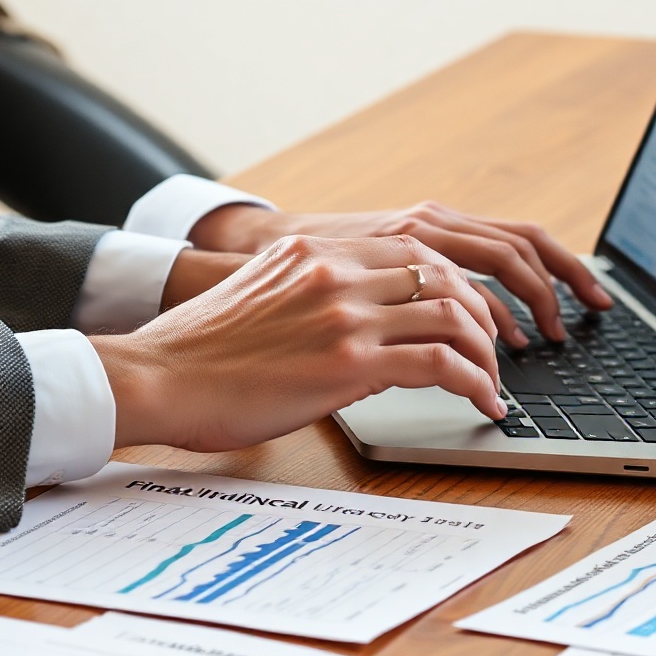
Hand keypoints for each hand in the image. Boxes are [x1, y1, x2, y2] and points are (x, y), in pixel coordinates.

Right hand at [92, 235, 506, 452]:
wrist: (159, 378)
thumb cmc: (199, 353)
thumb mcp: (261, 297)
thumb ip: (309, 294)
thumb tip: (353, 324)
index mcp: (312, 251)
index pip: (413, 250)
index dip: (455, 282)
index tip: (470, 314)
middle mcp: (333, 271)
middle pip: (443, 273)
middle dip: (483, 313)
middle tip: (497, 349)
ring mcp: (343, 314)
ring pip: (452, 313)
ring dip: (486, 351)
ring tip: (493, 383)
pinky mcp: (347, 362)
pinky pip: (440, 364)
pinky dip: (475, 384)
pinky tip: (483, 406)